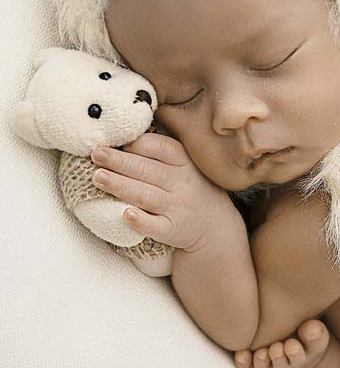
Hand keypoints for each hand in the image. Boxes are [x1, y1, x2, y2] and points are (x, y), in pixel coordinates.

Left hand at [90, 133, 239, 251]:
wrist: (214, 224)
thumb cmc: (189, 187)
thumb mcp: (184, 164)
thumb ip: (159, 151)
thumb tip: (120, 137)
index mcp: (183, 161)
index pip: (159, 148)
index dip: (135, 143)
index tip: (114, 140)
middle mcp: (181, 183)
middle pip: (146, 170)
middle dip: (119, 161)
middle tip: (96, 154)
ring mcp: (177, 207)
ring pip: (145, 195)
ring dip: (121, 186)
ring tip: (98, 178)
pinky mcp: (172, 230)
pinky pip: (155, 227)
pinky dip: (141, 222)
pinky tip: (126, 215)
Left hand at [234, 319, 330, 367]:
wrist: (294, 337)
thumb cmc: (306, 331)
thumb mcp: (316, 332)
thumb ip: (315, 332)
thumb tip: (310, 328)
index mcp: (302, 354)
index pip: (300, 356)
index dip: (295, 354)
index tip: (292, 345)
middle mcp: (283, 360)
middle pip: (280, 363)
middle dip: (278, 357)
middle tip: (276, 349)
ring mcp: (268, 360)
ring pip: (263, 365)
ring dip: (261, 361)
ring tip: (261, 354)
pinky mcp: (253, 359)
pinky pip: (247, 365)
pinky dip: (244, 362)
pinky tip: (241, 354)